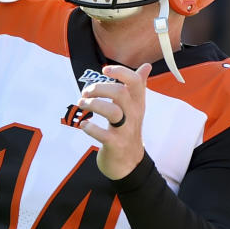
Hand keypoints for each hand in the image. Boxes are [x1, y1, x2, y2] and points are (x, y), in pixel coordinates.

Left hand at [79, 63, 150, 179]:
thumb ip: (139, 85)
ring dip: (93, 105)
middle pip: (120, 93)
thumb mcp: (136, 107)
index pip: (135, 82)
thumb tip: (147, 65)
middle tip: (85, 92)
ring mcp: (125, 130)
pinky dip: (90, 127)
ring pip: (112, 112)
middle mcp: (134, 115)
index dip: (120, 72)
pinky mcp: (115, 145)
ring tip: (81, 104)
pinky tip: (83, 124)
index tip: (104, 70)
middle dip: (99, 88)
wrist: (129, 162)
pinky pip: (103, 134)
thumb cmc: (129, 129)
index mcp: (138, 103)